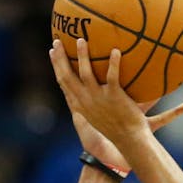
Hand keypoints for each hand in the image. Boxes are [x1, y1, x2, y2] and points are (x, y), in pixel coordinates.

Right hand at [49, 39, 182, 169]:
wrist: (130, 142)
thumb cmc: (118, 130)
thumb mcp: (103, 115)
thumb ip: (100, 100)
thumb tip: (105, 84)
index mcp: (81, 105)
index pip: (64, 83)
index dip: (56, 67)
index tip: (52, 52)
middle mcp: (86, 101)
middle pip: (67, 76)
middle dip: (60, 58)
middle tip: (57, 41)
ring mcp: (98, 99)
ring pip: (85, 73)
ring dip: (82, 56)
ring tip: (81, 40)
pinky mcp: (114, 98)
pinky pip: (112, 76)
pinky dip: (114, 63)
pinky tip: (116, 51)